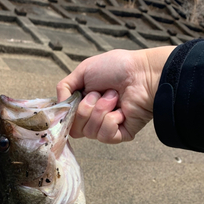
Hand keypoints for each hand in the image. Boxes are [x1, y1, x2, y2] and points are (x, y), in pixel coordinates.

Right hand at [57, 47, 175, 143]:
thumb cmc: (118, 67)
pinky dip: (111, 120)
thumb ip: (64, 87)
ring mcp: (107, 127)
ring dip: (101, 111)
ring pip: (90, 133)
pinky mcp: (121, 135)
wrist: (143, 73)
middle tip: (99, 93)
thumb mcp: (83, 70)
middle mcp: (94, 118)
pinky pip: (105, 136)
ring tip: (114, 97)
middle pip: (75, 130)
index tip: (73, 101)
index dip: (68, 114)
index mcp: (84, 104)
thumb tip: (59, 106)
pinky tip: (121, 110)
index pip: (67, 121)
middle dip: (85, 109)